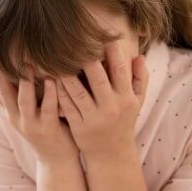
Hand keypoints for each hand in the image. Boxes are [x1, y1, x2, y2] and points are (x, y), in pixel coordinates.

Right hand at [0, 68, 78, 164]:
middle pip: (5, 93)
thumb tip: (17, 74)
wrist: (57, 161)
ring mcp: (31, 125)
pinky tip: (51, 80)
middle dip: (1, 73)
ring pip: (24, 101)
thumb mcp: (28, 113)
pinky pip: (48, 109)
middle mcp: (17, 118)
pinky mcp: (48, 129)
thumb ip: (22, 96)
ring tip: (27, 64)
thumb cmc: (45, 130)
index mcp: (11, 113)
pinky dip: (49, 94)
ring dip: (25, 82)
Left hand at [56, 40, 148, 158]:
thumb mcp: (137, 102)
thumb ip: (140, 78)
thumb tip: (139, 56)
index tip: (105, 36)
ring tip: (58, 57)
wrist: (111, 154)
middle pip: (98, 79)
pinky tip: (52, 77)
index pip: (120, 71)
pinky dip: (59, 91)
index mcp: (126, 98)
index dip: (113, 52)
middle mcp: (111, 108)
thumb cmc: (124, 120)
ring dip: (67, 74)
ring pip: (77, 92)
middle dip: (88, 60)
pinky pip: (66, 105)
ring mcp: (93, 118)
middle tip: (77, 42)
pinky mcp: (78, 126)